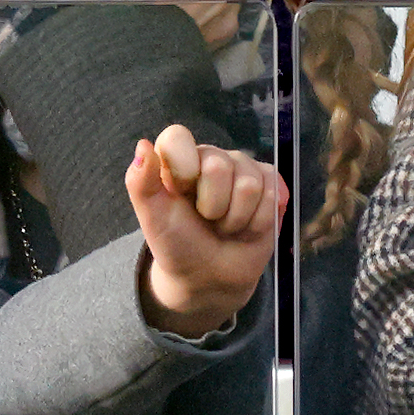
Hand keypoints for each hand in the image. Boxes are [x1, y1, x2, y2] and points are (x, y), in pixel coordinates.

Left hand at [128, 125, 284, 338]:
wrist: (209, 277)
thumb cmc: (177, 244)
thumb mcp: (152, 218)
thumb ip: (140, 183)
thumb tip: (143, 144)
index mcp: (178, 159)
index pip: (178, 138)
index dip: (182, 169)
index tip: (180, 194)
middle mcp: (211, 157)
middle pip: (218, 166)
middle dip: (212, 207)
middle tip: (206, 219)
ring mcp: (242, 169)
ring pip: (250, 185)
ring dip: (235, 219)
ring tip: (224, 226)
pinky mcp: (269, 184)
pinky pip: (273, 193)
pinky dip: (258, 222)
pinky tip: (246, 227)